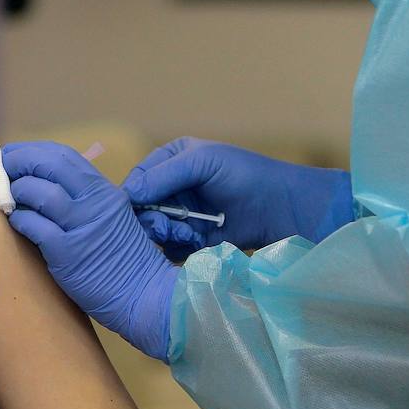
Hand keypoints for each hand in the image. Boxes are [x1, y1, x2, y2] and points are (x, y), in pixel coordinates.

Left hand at [3, 141, 178, 361]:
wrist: (142, 294)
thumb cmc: (123, 257)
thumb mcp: (111, 215)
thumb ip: (84, 197)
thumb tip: (44, 181)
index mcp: (104, 190)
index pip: (64, 155)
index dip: (34, 150)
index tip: (15, 154)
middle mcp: (95, 201)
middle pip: (50, 165)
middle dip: (20, 161)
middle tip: (3, 167)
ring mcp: (82, 226)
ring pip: (41, 192)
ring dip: (18, 189)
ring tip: (9, 197)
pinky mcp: (68, 253)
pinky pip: (35, 226)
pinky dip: (20, 219)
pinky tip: (16, 221)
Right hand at [123, 138, 353, 258]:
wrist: (281, 208)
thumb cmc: (245, 175)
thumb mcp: (202, 163)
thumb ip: (164, 175)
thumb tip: (128, 194)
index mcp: (171, 160)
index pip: (137, 179)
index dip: (132, 197)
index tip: (136, 211)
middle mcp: (173, 188)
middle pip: (141, 209)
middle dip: (152, 219)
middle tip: (168, 227)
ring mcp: (182, 215)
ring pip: (154, 231)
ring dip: (168, 233)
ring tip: (189, 233)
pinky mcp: (193, 239)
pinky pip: (171, 248)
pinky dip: (180, 247)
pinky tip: (198, 241)